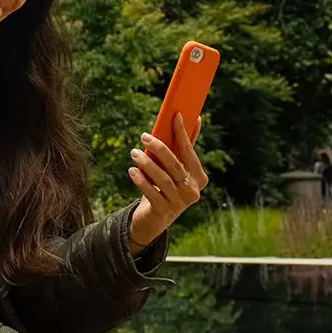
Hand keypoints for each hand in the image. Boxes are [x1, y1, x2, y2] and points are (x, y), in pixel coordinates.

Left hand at [127, 112, 208, 252]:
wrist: (154, 217)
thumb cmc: (166, 185)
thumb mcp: (175, 167)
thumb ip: (183, 147)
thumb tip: (194, 117)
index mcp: (199, 177)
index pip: (190, 152)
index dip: (182, 133)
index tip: (175, 115)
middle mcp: (193, 191)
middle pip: (175, 165)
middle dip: (159, 148)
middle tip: (144, 136)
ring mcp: (179, 203)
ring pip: (163, 179)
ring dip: (146, 163)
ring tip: (134, 153)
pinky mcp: (164, 212)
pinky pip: (152, 192)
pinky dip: (141, 180)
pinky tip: (132, 170)